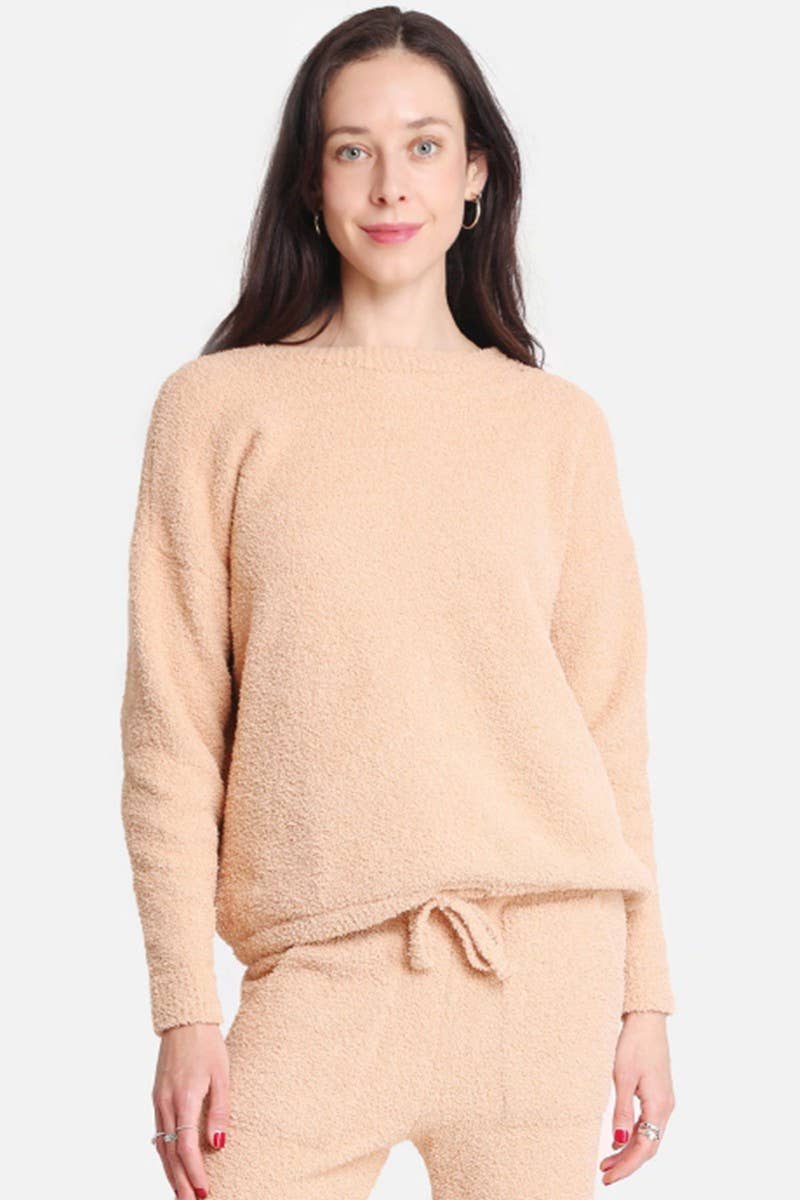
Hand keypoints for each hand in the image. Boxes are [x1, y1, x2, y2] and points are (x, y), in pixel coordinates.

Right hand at [152, 1023, 229, 1198]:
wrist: (185, 1020)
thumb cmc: (208, 1045)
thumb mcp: (222, 1075)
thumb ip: (220, 1111)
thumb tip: (219, 1144)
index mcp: (184, 1098)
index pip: (185, 1147)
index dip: (194, 1172)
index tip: (204, 1192)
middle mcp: (166, 1103)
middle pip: (169, 1153)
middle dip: (179, 1182)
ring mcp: (158, 1101)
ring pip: (161, 1146)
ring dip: (170, 1172)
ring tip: (180, 1193)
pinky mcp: (157, 1097)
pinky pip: (158, 1133)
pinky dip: (164, 1154)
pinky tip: (170, 1165)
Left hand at [598, 1011, 674, 1185]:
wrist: (646, 1019)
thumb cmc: (633, 1044)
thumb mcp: (622, 1077)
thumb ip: (621, 1111)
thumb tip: (618, 1142)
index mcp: (660, 1106)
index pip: (645, 1148)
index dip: (627, 1167)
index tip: (607, 1177)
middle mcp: (666, 1107)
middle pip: (649, 1146)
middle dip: (626, 1163)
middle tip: (603, 1173)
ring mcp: (664, 1101)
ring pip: (649, 1136)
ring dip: (628, 1150)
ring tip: (606, 1161)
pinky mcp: (658, 1094)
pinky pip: (648, 1123)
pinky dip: (633, 1135)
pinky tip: (618, 1139)